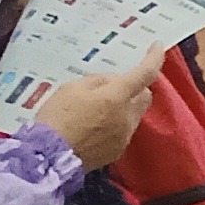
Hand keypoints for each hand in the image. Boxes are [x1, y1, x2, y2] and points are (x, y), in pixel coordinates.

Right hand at [34, 45, 169, 171]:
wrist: (48, 157)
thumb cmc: (57, 118)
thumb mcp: (72, 88)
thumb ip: (98, 81)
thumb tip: (113, 82)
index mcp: (116, 96)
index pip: (145, 73)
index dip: (154, 58)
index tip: (156, 47)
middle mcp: (127, 116)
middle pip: (144, 96)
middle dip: (135, 88)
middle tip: (112, 87)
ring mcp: (124, 136)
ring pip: (134, 115)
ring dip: (123, 108)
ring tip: (96, 110)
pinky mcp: (117, 152)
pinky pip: (123, 132)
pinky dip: (115, 125)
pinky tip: (93, 128)